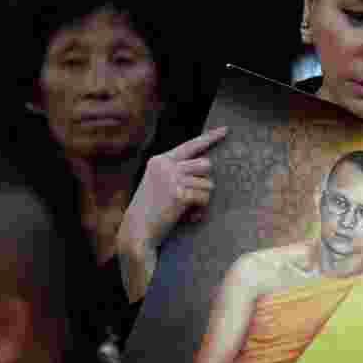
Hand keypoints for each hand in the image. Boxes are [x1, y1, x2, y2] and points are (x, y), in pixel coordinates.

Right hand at [117, 126, 228, 301]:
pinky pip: (204, 199)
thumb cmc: (152, 210)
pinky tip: (188, 217)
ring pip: (208, 184)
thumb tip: (208, 167)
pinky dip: (200, 210)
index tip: (226, 130)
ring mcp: (172, 179)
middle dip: (205, 182)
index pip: (190, 146)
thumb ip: (179, 172)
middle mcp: (166, 165)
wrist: (137, 232)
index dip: (210, 137)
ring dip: (202, 199)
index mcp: (160, 161)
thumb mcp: (161, 184)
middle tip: (192, 196)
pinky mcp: (179, 194)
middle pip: (206, 164)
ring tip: (187, 209)